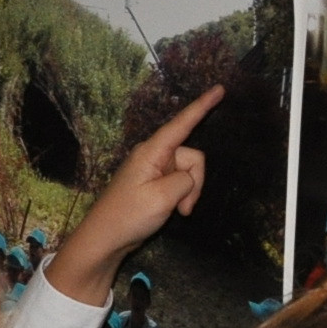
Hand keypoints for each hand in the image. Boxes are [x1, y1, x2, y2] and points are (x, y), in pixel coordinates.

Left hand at [47, 85, 222, 305]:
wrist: (106, 238)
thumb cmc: (129, 215)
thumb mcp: (162, 197)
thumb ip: (185, 180)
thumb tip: (189, 179)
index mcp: (152, 152)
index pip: (182, 124)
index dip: (202, 106)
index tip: (220, 89)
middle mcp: (154, 155)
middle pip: (192, 157)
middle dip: (196, 182)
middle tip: (183, 208)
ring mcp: (155, 169)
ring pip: (190, 173)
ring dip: (189, 194)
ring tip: (176, 212)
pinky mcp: (157, 183)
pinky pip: (181, 183)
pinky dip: (183, 197)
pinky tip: (173, 211)